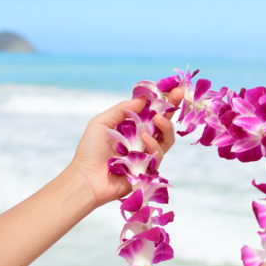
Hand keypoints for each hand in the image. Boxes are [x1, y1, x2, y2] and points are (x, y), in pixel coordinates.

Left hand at [67, 89, 183, 208]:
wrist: (87, 179)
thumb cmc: (90, 151)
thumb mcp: (102, 122)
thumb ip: (122, 109)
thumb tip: (144, 98)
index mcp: (130, 126)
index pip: (150, 110)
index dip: (161, 99)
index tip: (171, 87)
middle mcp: (141, 139)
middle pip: (163, 122)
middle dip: (172, 106)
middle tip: (178, 94)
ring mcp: (146, 154)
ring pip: (166, 138)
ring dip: (165, 126)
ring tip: (159, 118)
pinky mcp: (149, 169)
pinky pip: (158, 154)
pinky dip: (153, 144)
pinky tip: (144, 139)